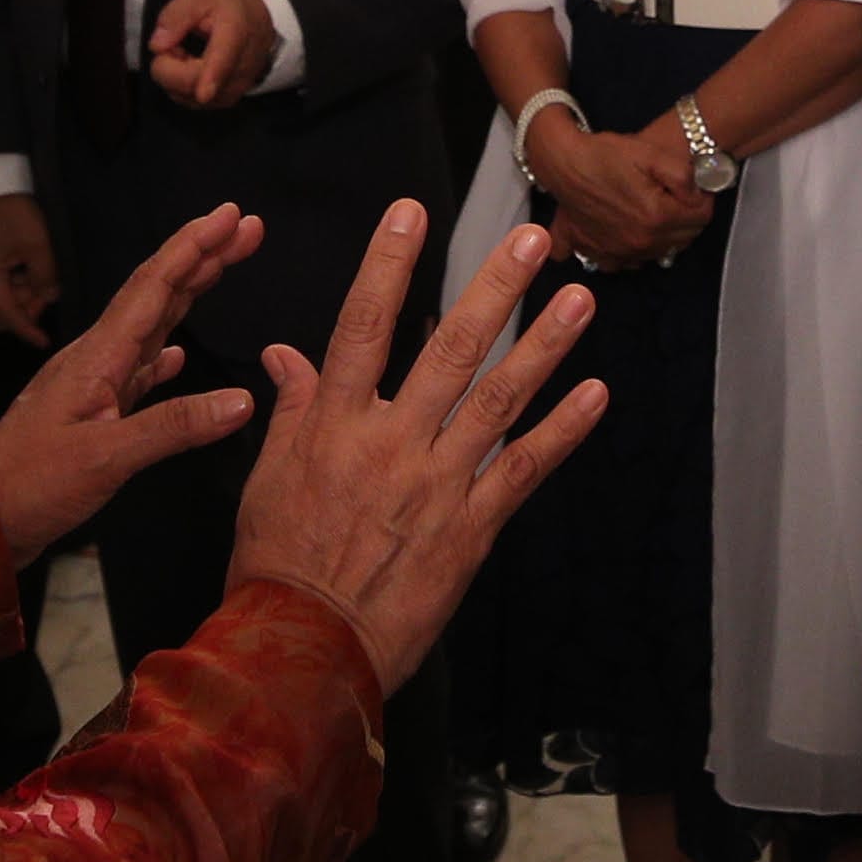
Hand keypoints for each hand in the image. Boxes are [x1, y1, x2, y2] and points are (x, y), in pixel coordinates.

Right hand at [0, 193, 59, 343]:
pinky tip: (30, 274)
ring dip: (25, 296)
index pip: (10, 316)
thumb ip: (44, 276)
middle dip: (29, 309)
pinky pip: (0, 284)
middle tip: (48, 295)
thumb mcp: (36, 245)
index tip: (44, 341)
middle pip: (4, 312)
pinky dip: (17, 284)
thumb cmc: (11, 214)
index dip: (28, 330)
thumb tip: (51, 298)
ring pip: (3, 299)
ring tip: (44, 282)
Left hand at [0, 204, 264, 558]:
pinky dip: (164, 352)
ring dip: (189, 293)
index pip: (153, 288)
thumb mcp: (104, 459)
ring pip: (151, 324)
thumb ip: (172, 427)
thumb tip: (243, 400)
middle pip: (157, 294)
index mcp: (98, 357)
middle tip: (248, 227)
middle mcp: (97, 358)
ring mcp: (94, 383)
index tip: (231, 215)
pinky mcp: (94, 411)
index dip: (193, 248)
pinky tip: (180, 353)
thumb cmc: (34, 483)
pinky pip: (138, 368)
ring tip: (223, 265)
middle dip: (202, 257)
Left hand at [145, 0, 281, 108]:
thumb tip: (157, 47)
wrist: (258, 26)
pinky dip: (180, 85)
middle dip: (168, 64)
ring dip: (173, 76)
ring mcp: (233, 89)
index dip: (212, 76)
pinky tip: (189, 67)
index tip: (203, 95)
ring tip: (185, 52)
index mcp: (234, 33)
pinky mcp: (224, 101)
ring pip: (186, 95)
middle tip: (173, 43)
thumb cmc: (226, 9)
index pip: (223, 58)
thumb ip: (175, 16)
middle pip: (193, 83)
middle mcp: (239, 68)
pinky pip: (189, 100)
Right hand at [227, 209, 605, 686]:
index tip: (411, 211)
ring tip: (579, 299)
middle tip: (531, 240)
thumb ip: (291, 411)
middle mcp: (390, 443)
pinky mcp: (470, 528)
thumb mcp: (266, 480)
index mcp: (333, 425)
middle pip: (448, 350)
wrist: (304, 650)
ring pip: (497, 400)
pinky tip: (596, 394)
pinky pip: (523, 470)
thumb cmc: (276, 566)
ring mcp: (436, 484)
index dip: (386, 265)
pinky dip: (562, 431)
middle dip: (492, 290)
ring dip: (543, 346)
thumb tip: (285, 354)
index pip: (361, 326)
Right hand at [534, 115, 709, 267]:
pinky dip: (630, 253)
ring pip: (658, 253)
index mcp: (657, 217)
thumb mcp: (653, 153)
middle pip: (683, 239)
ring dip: (663, 236)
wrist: (563, 162)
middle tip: (675, 197)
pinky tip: (629, 234)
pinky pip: (624, 264)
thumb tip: (700, 193)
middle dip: (686, 218)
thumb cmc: (604, 155)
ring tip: (653, 210)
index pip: (701, 217)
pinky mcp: (598, 252)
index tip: (694, 188)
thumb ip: (685, 175)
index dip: (702, 198)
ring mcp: (618, 252)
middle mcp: (639, 241)